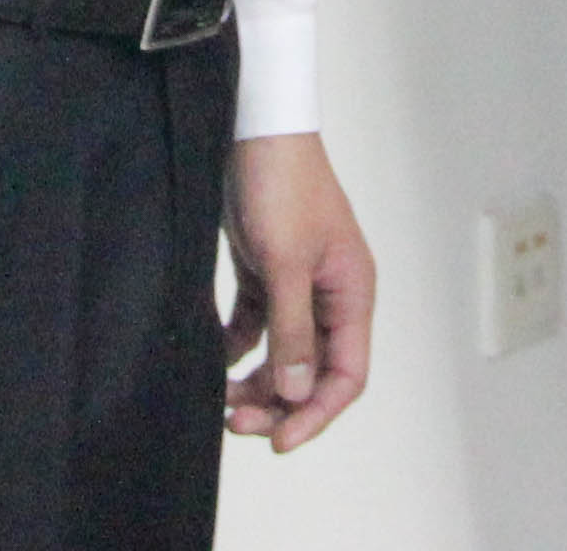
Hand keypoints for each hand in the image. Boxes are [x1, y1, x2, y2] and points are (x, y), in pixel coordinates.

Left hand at [223, 132, 376, 451]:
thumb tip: (298, 393)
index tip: (278, 440)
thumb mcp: (285, 261)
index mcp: (351, 293)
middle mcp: (330, 295)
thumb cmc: (282, 182)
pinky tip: (214, 358)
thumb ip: (292, 330)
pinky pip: (257, 327)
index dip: (316, 413)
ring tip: (220, 396)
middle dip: (278, 401)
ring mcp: (298, 284)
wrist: (254, 126)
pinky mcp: (267, 272)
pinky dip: (238, 348)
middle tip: (235, 419)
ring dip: (257, 380)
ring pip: (283, 354)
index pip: (346, 374)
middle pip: (312, 371)